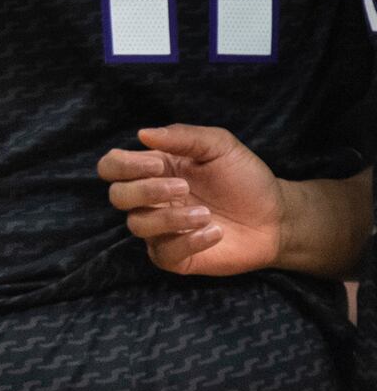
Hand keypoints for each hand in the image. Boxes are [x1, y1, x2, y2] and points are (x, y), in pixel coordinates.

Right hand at [100, 124, 281, 275]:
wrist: (278, 217)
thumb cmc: (246, 178)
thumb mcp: (220, 146)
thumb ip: (182, 136)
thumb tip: (142, 134)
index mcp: (153, 170)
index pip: (112, 166)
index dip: (123, 166)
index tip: (158, 166)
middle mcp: (151, 200)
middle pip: (117, 196)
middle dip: (146, 191)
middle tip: (184, 188)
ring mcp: (161, 230)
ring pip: (137, 226)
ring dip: (170, 218)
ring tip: (206, 214)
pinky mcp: (177, 257)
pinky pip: (163, 254)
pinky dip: (188, 242)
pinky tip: (215, 232)